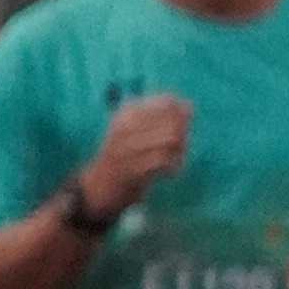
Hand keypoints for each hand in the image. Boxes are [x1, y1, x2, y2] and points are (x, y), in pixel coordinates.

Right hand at [79, 91, 193, 219]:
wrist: (99, 186)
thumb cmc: (123, 155)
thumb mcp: (135, 129)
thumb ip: (161, 116)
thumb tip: (189, 105)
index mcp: (126, 113)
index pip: (166, 102)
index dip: (181, 114)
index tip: (181, 127)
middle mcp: (125, 127)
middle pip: (171, 120)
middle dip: (183, 133)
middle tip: (180, 146)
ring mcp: (127, 148)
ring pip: (170, 138)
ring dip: (180, 150)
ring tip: (176, 158)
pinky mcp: (133, 169)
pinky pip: (164, 160)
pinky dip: (174, 165)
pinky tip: (171, 172)